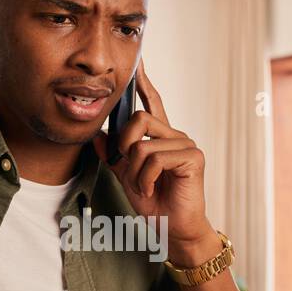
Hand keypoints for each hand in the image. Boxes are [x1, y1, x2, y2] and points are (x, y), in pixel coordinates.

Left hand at [91, 64, 217, 262]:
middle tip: (132, 172)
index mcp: (161, 137)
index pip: (152, 103)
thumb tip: (98, 135)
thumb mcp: (126, 176)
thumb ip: (115, 155)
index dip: (144, 82)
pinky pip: (155, 159)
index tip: (138, 61)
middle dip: (126, 148)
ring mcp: (186, 144)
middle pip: (138, 120)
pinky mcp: (193, 157)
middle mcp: (175, 136)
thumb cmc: (155, 203)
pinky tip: (153, 189)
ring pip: (143, 145)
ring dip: (136, 173)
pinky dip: (147, 178)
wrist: (173, 229)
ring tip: (145, 186)